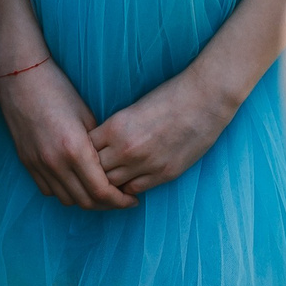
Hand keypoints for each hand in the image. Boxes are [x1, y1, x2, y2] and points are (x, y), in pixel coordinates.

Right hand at [0, 58, 135, 210]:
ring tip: (99, 192)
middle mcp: (55, 162)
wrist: (21, 78)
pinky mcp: (27, 163)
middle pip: (86, 201)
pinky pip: (49, 191)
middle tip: (120, 198)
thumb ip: (98, 146)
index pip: (101, 190)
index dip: (120, 200)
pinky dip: (65, 192)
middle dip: (107, 204)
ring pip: (67, 200)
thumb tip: (111, 166)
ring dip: (86, 200)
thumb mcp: (87, 115)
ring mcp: (38, 165)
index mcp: (74, 149)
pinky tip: (75, 183)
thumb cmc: (58, 90)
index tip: (132, 199)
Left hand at [90, 66, 239, 197]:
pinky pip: (135, 189)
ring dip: (108, 182)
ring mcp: (146, 164)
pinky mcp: (164, 174)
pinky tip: (128, 180)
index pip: (84, 148)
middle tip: (90, 170)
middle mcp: (127, 149)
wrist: (204, 99)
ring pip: (112, 185)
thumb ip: (115, 129)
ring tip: (106, 179)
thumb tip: (100, 144)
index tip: (82, 151)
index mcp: (116, 127)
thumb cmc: (169, 96)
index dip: (81, 151)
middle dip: (90, 170)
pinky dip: (128, 187)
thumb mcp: (133, 108)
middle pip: (94, 171)